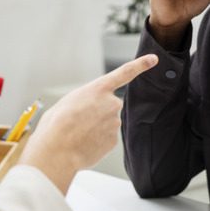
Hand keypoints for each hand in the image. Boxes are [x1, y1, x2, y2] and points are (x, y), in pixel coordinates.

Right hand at [18, 54, 157, 192]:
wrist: (57, 151)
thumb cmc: (56, 125)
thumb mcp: (66, 102)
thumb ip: (84, 101)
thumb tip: (88, 111)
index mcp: (98, 89)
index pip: (125, 72)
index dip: (141, 65)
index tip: (154, 59)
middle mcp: (111, 103)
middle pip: (109, 105)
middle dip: (97, 112)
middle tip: (78, 121)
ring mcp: (114, 122)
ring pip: (107, 123)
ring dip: (94, 127)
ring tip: (77, 133)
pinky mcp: (114, 140)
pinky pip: (105, 138)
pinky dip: (95, 141)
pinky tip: (83, 143)